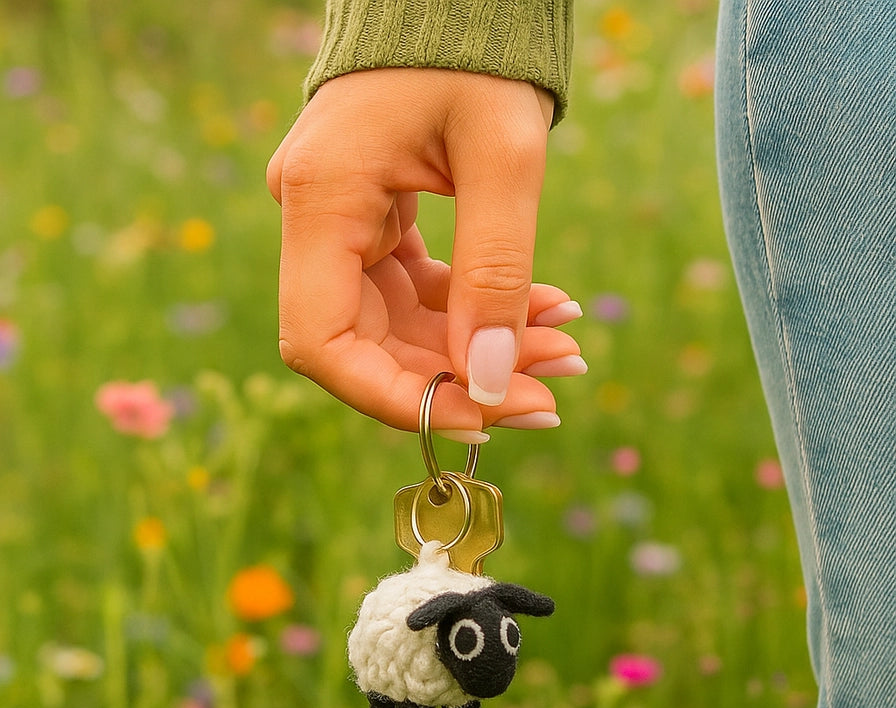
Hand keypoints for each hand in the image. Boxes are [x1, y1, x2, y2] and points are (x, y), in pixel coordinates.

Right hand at [267, 68, 584, 439]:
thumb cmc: (478, 50)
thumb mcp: (505, 155)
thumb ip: (495, 274)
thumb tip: (490, 385)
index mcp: (322, 199)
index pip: (322, 343)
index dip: (393, 398)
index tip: (479, 416)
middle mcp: (316, 221)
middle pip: (367, 347)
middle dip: (458, 380)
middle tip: (548, 393)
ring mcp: (342, 226)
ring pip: (398, 330)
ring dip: (479, 353)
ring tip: (563, 351)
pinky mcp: (376, 226)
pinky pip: (419, 296)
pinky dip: (477, 314)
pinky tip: (544, 313)